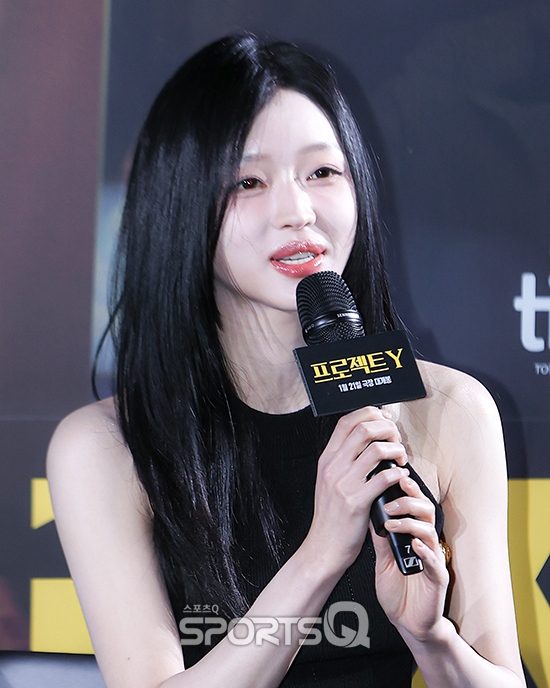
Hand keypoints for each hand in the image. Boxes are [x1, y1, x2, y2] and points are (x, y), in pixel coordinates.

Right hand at [303, 406, 408, 577]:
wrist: (323, 548)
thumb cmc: (332, 517)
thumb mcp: (330, 482)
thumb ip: (345, 461)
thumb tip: (370, 441)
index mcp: (327, 460)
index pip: (346, 422)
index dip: (369, 413)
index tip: (384, 418)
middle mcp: (333, 467)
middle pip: (363, 429)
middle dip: (387, 428)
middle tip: (397, 438)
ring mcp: (343, 484)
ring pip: (376, 449)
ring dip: (396, 449)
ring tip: (401, 458)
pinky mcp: (356, 502)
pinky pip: (383, 477)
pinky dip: (398, 473)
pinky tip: (401, 477)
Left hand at [370, 474, 449, 640]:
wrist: (407, 622)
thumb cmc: (397, 589)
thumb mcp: (382, 558)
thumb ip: (380, 536)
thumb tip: (368, 510)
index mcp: (414, 534)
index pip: (414, 505)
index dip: (406, 489)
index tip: (391, 477)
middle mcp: (426, 542)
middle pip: (426, 510)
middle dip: (409, 500)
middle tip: (389, 500)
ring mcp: (434, 559)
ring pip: (431, 531)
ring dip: (411, 523)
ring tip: (392, 524)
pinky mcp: (438, 578)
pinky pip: (435, 561)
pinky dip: (424, 551)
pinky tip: (413, 545)